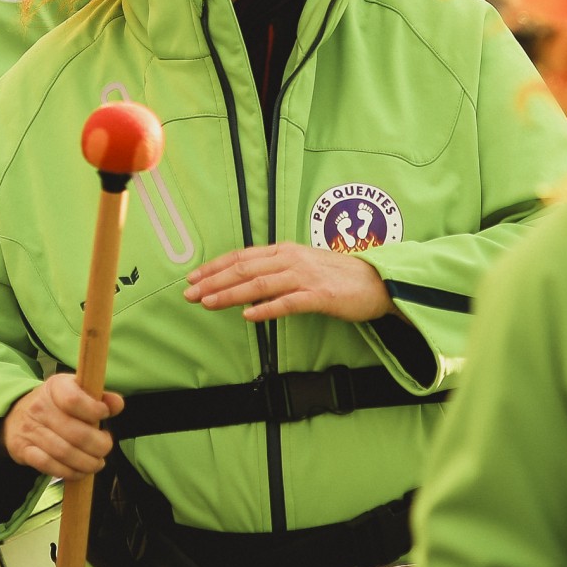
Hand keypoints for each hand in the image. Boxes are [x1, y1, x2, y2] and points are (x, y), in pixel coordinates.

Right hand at [2, 375, 125, 481]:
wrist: (15, 414)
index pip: (74, 400)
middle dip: (98, 445)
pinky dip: (68, 472)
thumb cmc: (55, 403)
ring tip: (98, 463)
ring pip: (64, 452)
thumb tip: (117, 404)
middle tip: (106, 447)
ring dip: (87, 463)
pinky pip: (48, 465)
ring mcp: (30, 430)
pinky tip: (80, 471)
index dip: (94, 411)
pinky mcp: (23, 450)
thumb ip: (99, 397)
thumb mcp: (76, 390)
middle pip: (75, 433)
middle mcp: (40, 407)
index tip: (105, 415)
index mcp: (56, 387)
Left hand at [184, 242, 394, 322]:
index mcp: (285, 251)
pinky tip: (248, 316)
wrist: (377, 282)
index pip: (242, 256)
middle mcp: (292, 259)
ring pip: (260, 284)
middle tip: (189, 293)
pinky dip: (266, 309)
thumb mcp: (303, 266)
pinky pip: (288, 302)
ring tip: (208, 303)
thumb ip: (276, 271)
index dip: (215, 267)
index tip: (192, 277)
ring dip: (230, 294)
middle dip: (213, 281)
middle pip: (245, 269)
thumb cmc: (338, 277)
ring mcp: (306, 276)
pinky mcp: (320, 296)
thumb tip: (246, 283)